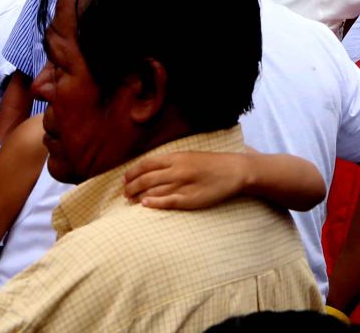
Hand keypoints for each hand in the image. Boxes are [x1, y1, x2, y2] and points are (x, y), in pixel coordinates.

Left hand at [123, 151, 251, 210]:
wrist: (235, 171)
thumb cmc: (211, 163)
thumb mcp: (190, 155)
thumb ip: (171, 161)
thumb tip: (150, 168)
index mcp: (177, 157)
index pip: (147, 164)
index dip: (132, 172)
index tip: (125, 179)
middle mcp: (178, 170)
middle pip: (147, 178)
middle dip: (131, 186)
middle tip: (125, 193)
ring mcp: (183, 185)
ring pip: (154, 190)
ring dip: (138, 195)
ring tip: (130, 201)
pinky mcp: (190, 198)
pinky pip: (168, 201)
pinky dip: (154, 202)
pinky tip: (145, 204)